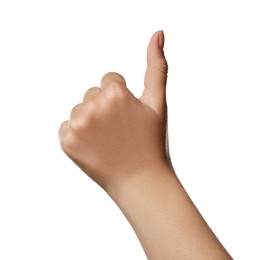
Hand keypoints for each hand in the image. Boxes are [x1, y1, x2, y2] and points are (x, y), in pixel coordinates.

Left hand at [59, 31, 168, 190]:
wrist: (140, 180)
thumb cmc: (151, 141)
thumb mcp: (158, 103)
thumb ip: (157, 67)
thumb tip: (158, 34)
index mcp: (115, 94)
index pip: (109, 80)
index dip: (122, 98)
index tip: (129, 117)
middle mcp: (93, 106)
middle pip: (93, 94)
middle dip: (105, 108)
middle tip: (120, 131)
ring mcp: (78, 125)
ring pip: (80, 109)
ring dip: (91, 120)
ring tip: (108, 140)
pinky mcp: (66, 142)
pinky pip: (68, 127)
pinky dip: (78, 135)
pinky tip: (95, 147)